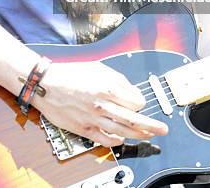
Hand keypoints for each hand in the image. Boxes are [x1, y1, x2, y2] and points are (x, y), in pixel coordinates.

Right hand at [31, 60, 167, 147]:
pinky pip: (106, 140)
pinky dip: (117, 140)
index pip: (135, 101)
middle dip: (152, 125)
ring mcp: (94, 119)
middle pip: (134, 119)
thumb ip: (118, 80)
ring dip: (139, 135)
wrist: (46, 84)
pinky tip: (122, 139)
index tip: (141, 102)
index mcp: (107, 87)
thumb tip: (132, 92)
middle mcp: (103, 105)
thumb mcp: (98, 68)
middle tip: (163, 129)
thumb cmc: (71, 74)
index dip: (141, 102)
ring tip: (149, 136)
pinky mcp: (84, 129)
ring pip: (123, 131)